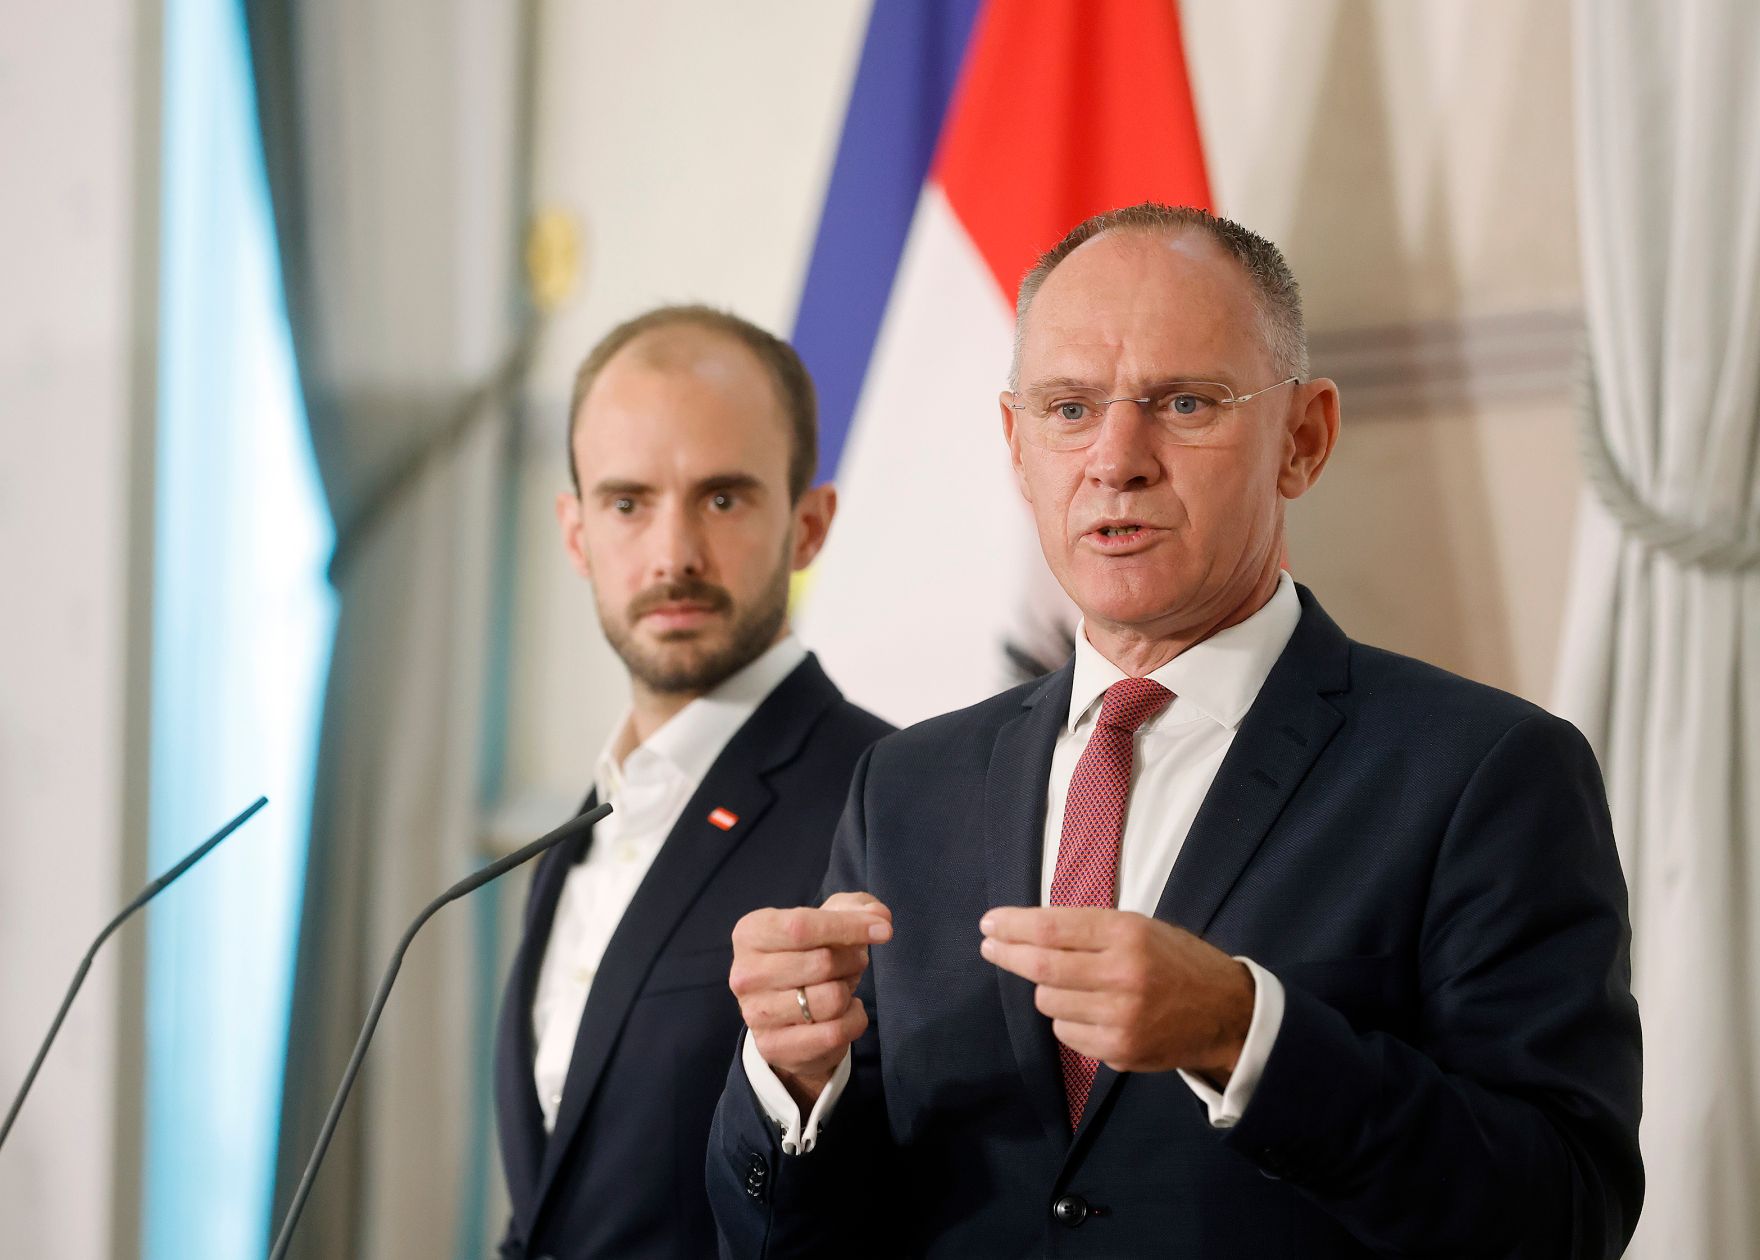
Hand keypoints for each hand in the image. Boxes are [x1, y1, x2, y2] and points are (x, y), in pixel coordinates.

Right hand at [730, 891, 891, 1109]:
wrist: (788, 1012)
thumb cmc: (809, 953)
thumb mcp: (829, 919)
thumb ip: (856, 908)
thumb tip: (880, 917)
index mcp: (751, 932)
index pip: (802, 926)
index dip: (848, 926)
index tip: (884, 930)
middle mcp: (745, 973)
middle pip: (822, 962)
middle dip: (853, 960)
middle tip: (853, 962)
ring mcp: (755, 1014)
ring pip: (831, 999)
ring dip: (850, 990)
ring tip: (842, 986)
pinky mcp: (773, 1046)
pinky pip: (834, 1033)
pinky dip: (854, 1020)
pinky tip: (845, 1012)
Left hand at [978, 907, 1252, 1079]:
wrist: (1226, 1013)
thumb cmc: (1176, 961)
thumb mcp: (1139, 929)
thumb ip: (1089, 931)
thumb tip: (1027, 931)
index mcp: (1127, 934)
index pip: (1053, 928)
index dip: (1014, 926)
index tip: (990, 924)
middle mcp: (1122, 975)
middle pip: (1042, 968)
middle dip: (1008, 955)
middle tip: (991, 947)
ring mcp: (1120, 1018)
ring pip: (1048, 1004)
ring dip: (1048, 992)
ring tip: (1074, 985)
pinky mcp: (1119, 1051)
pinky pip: (1066, 1035)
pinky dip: (1067, 1021)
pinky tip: (1090, 1012)